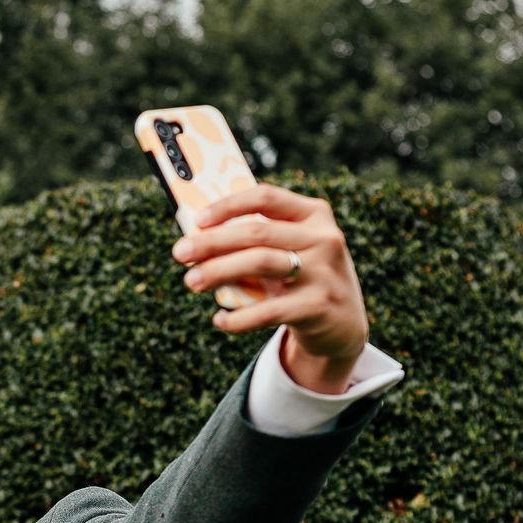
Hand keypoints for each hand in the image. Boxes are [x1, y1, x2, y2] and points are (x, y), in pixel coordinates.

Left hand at [171, 183, 369, 393]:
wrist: (343, 324)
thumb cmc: (301, 280)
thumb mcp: (290, 252)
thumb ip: (257, 241)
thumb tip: (197, 239)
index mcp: (313, 214)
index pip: (266, 197)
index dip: (228, 206)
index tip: (198, 220)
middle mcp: (323, 238)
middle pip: (257, 232)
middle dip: (212, 242)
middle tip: (180, 254)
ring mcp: (324, 272)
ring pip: (261, 263)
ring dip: (219, 272)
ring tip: (191, 282)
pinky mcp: (318, 306)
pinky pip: (268, 310)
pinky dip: (238, 318)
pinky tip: (219, 320)